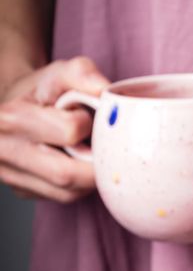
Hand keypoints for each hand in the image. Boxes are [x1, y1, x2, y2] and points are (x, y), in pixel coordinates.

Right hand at [0, 56, 109, 202]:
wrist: (11, 110)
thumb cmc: (38, 91)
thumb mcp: (57, 73)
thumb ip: (81, 73)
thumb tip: (105, 91)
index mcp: (11, 118)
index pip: (68, 132)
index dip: (87, 125)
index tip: (83, 117)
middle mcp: (5, 151)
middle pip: (68, 174)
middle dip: (94, 161)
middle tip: (99, 145)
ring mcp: (11, 176)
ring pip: (68, 193)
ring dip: (88, 175)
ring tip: (85, 152)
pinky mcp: (22, 191)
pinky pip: (63, 197)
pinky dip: (78, 185)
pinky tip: (74, 164)